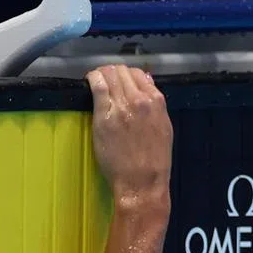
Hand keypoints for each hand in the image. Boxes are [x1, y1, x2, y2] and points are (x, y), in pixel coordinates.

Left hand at [86, 64, 172, 218]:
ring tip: (96, 79)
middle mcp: (140, 100)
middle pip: (122, 71)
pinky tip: (89, 81)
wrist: (142, 182)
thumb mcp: (164, 128)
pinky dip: (92, 79)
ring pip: (109, 74)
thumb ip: (155, 106)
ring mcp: (121, 106)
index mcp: (157, 103)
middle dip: (113, 72)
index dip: (127, 75)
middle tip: (106, 80)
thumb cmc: (154, 161)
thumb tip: (146, 84)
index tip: (120, 81)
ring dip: (101, 73)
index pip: (139, 74)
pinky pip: (97, 86)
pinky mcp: (104, 115)